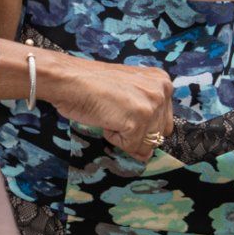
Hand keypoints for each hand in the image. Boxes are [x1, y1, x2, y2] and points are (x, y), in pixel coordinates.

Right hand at [43, 56, 174, 157]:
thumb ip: (145, 115)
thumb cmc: (92, 84)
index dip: (142, 126)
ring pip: (145, 144)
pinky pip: (130, 147)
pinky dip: (114, 138)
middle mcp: (162, 91)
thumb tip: (148, 154)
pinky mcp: (138, 121)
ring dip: (124, 136)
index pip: (164, 121)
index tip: (124, 113)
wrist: (70, 79)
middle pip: (158, 135)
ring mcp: (151, 106)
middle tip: (115, 113)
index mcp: (162, 81)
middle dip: (135, 133)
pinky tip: (105, 118)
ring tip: (110, 113)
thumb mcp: (129, 92)